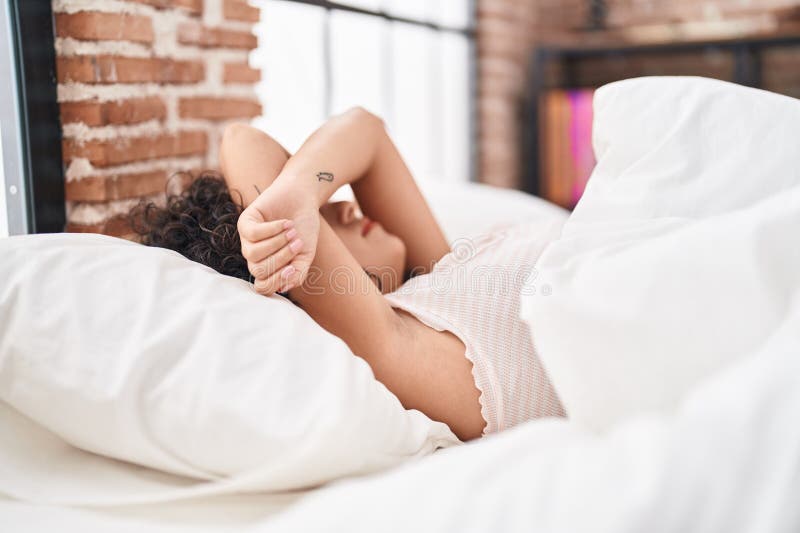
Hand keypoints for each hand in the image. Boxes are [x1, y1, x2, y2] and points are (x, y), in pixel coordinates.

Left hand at [238, 179, 319, 294]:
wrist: (304, 199)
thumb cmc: (304, 228)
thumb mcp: (305, 255)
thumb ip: (297, 274)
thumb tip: (282, 288)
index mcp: (268, 267)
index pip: (263, 286)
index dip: (277, 280)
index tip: (293, 268)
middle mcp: (254, 256)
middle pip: (259, 270)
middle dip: (281, 258)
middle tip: (298, 244)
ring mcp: (247, 239)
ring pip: (253, 254)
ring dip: (277, 243)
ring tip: (293, 232)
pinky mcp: (245, 222)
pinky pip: (253, 234)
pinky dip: (273, 229)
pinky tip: (286, 223)